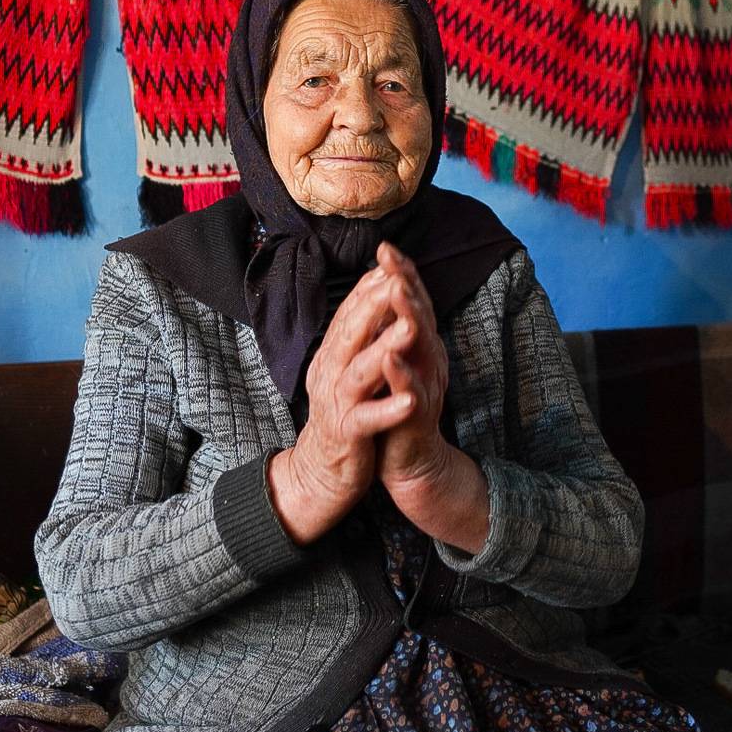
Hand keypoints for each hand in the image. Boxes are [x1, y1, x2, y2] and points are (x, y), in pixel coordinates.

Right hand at [268, 262, 415, 544]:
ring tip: (410, 330)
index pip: (350, 312)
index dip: (370, 286)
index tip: (392, 260)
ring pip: (359, 371)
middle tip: (398, 280)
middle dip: (374, 305)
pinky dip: (387, 409)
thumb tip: (374, 293)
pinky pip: (367, 419)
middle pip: (350, 332)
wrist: (321, 472)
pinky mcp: (346, 434)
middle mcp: (330, 372)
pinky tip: (410, 400)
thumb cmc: (344, 414)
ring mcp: (336, 403)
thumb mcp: (347, 369)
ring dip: (384, 348)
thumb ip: (358, 335)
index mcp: (333, 354)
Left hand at [373, 242, 489, 552]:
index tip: (385, 246)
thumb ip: (396, 332)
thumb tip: (386, 292)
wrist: (414, 466)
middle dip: (405, 282)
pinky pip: (410, 391)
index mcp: (421, 346)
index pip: (413, 303)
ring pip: (420, 346)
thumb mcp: (398, 364)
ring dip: (408, 316)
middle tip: (391, 256)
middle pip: (420, 314)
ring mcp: (425, 385)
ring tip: (395, 290)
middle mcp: (428, 360)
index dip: (401, 274)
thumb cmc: (399, 410)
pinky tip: (389, 354)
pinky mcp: (417, 415)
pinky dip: (401, 372)